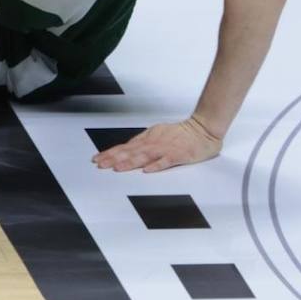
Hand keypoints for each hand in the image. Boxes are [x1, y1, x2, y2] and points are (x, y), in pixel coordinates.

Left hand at [91, 115, 221, 172]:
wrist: (203, 129)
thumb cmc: (180, 134)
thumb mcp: (157, 134)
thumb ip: (142, 143)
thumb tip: (126, 149)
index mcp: (148, 138)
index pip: (125, 146)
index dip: (111, 153)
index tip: (97, 159)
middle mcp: (154, 142)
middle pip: (131, 151)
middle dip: (114, 158)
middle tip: (100, 164)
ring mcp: (166, 148)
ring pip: (145, 155)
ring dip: (130, 162)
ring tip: (118, 168)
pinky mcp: (179, 154)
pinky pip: (166, 160)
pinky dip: (156, 165)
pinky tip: (147, 170)